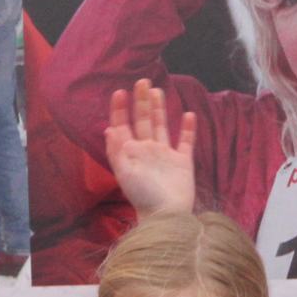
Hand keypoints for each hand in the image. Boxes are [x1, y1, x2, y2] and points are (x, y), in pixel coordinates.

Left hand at [103, 78, 195, 215]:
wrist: (167, 214)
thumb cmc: (143, 195)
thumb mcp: (125, 172)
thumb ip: (117, 150)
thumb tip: (108, 129)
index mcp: (130, 153)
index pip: (123, 126)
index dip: (119, 110)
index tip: (119, 91)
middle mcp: (147, 151)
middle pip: (142, 121)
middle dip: (141, 102)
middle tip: (142, 81)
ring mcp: (165, 155)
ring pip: (161, 126)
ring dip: (159, 109)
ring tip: (157, 91)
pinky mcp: (182, 162)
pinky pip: (185, 142)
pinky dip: (187, 129)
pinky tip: (188, 114)